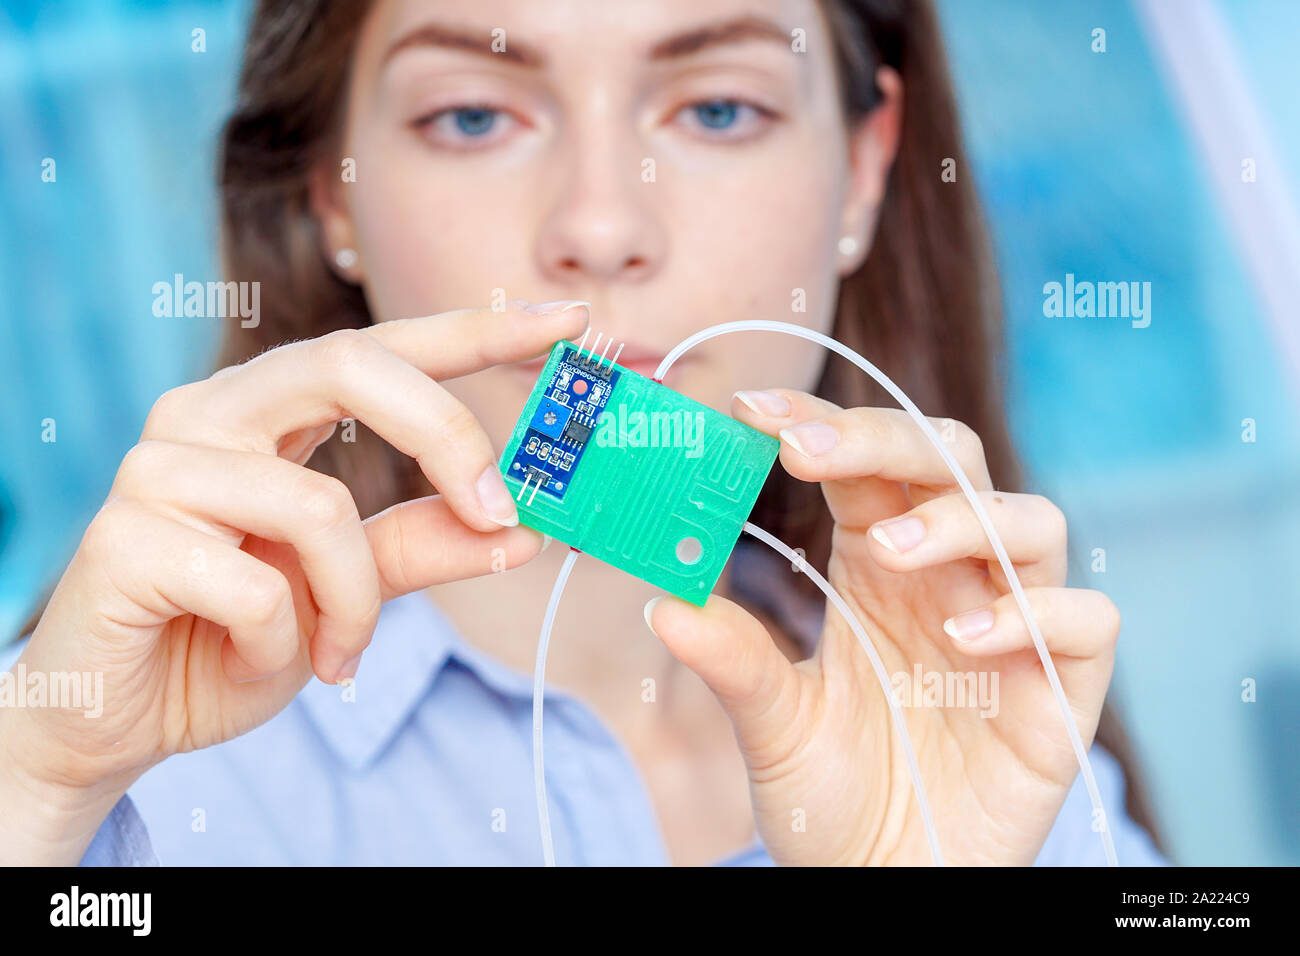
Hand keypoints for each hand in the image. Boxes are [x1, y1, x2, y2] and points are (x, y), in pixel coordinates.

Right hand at [0, 301, 588, 863]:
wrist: (123, 717)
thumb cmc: (234, 635)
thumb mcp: (353, 589)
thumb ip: (424, 546)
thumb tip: (524, 529)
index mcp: (267, 409)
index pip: (384, 346)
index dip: (479, 330)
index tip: (571, 320)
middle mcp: (210, 412)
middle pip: (353, 365)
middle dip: (449, 439)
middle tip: (505, 513)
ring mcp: (160, 467)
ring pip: (319, 505)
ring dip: (356, 600)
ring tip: (337, 650)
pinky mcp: (125, 536)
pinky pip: (261, 585)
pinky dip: (287, 642)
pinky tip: (256, 658)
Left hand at [645, 388, 1119, 864]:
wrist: (880, 885)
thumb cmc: (831, 799)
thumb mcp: (772, 723)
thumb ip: (733, 661)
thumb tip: (661, 603)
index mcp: (878, 568)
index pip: (867, 464)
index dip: (821, 426)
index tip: (752, 412)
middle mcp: (949, 580)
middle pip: (951, 462)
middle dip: (886, 439)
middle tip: (808, 453)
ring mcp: (1012, 629)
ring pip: (1029, 522)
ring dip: (960, 519)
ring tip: (887, 552)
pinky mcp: (1059, 692)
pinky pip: (1085, 621)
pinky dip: (1035, 611)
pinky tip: (966, 637)